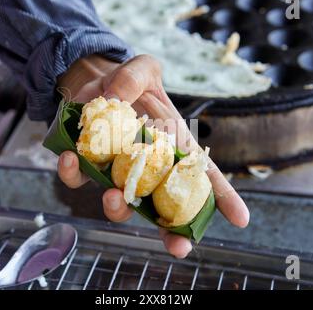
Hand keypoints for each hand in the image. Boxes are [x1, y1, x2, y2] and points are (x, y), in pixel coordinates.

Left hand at [56, 54, 248, 257]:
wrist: (94, 84)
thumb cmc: (129, 81)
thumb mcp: (141, 68)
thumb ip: (135, 75)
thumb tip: (116, 98)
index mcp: (173, 147)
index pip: (203, 174)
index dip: (223, 198)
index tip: (241, 220)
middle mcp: (149, 168)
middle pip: (165, 207)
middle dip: (172, 231)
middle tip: (179, 244)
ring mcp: (118, 172)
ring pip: (122, 204)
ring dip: (119, 208)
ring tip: (114, 196)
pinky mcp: (88, 166)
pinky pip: (79, 179)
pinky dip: (73, 174)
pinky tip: (71, 157)